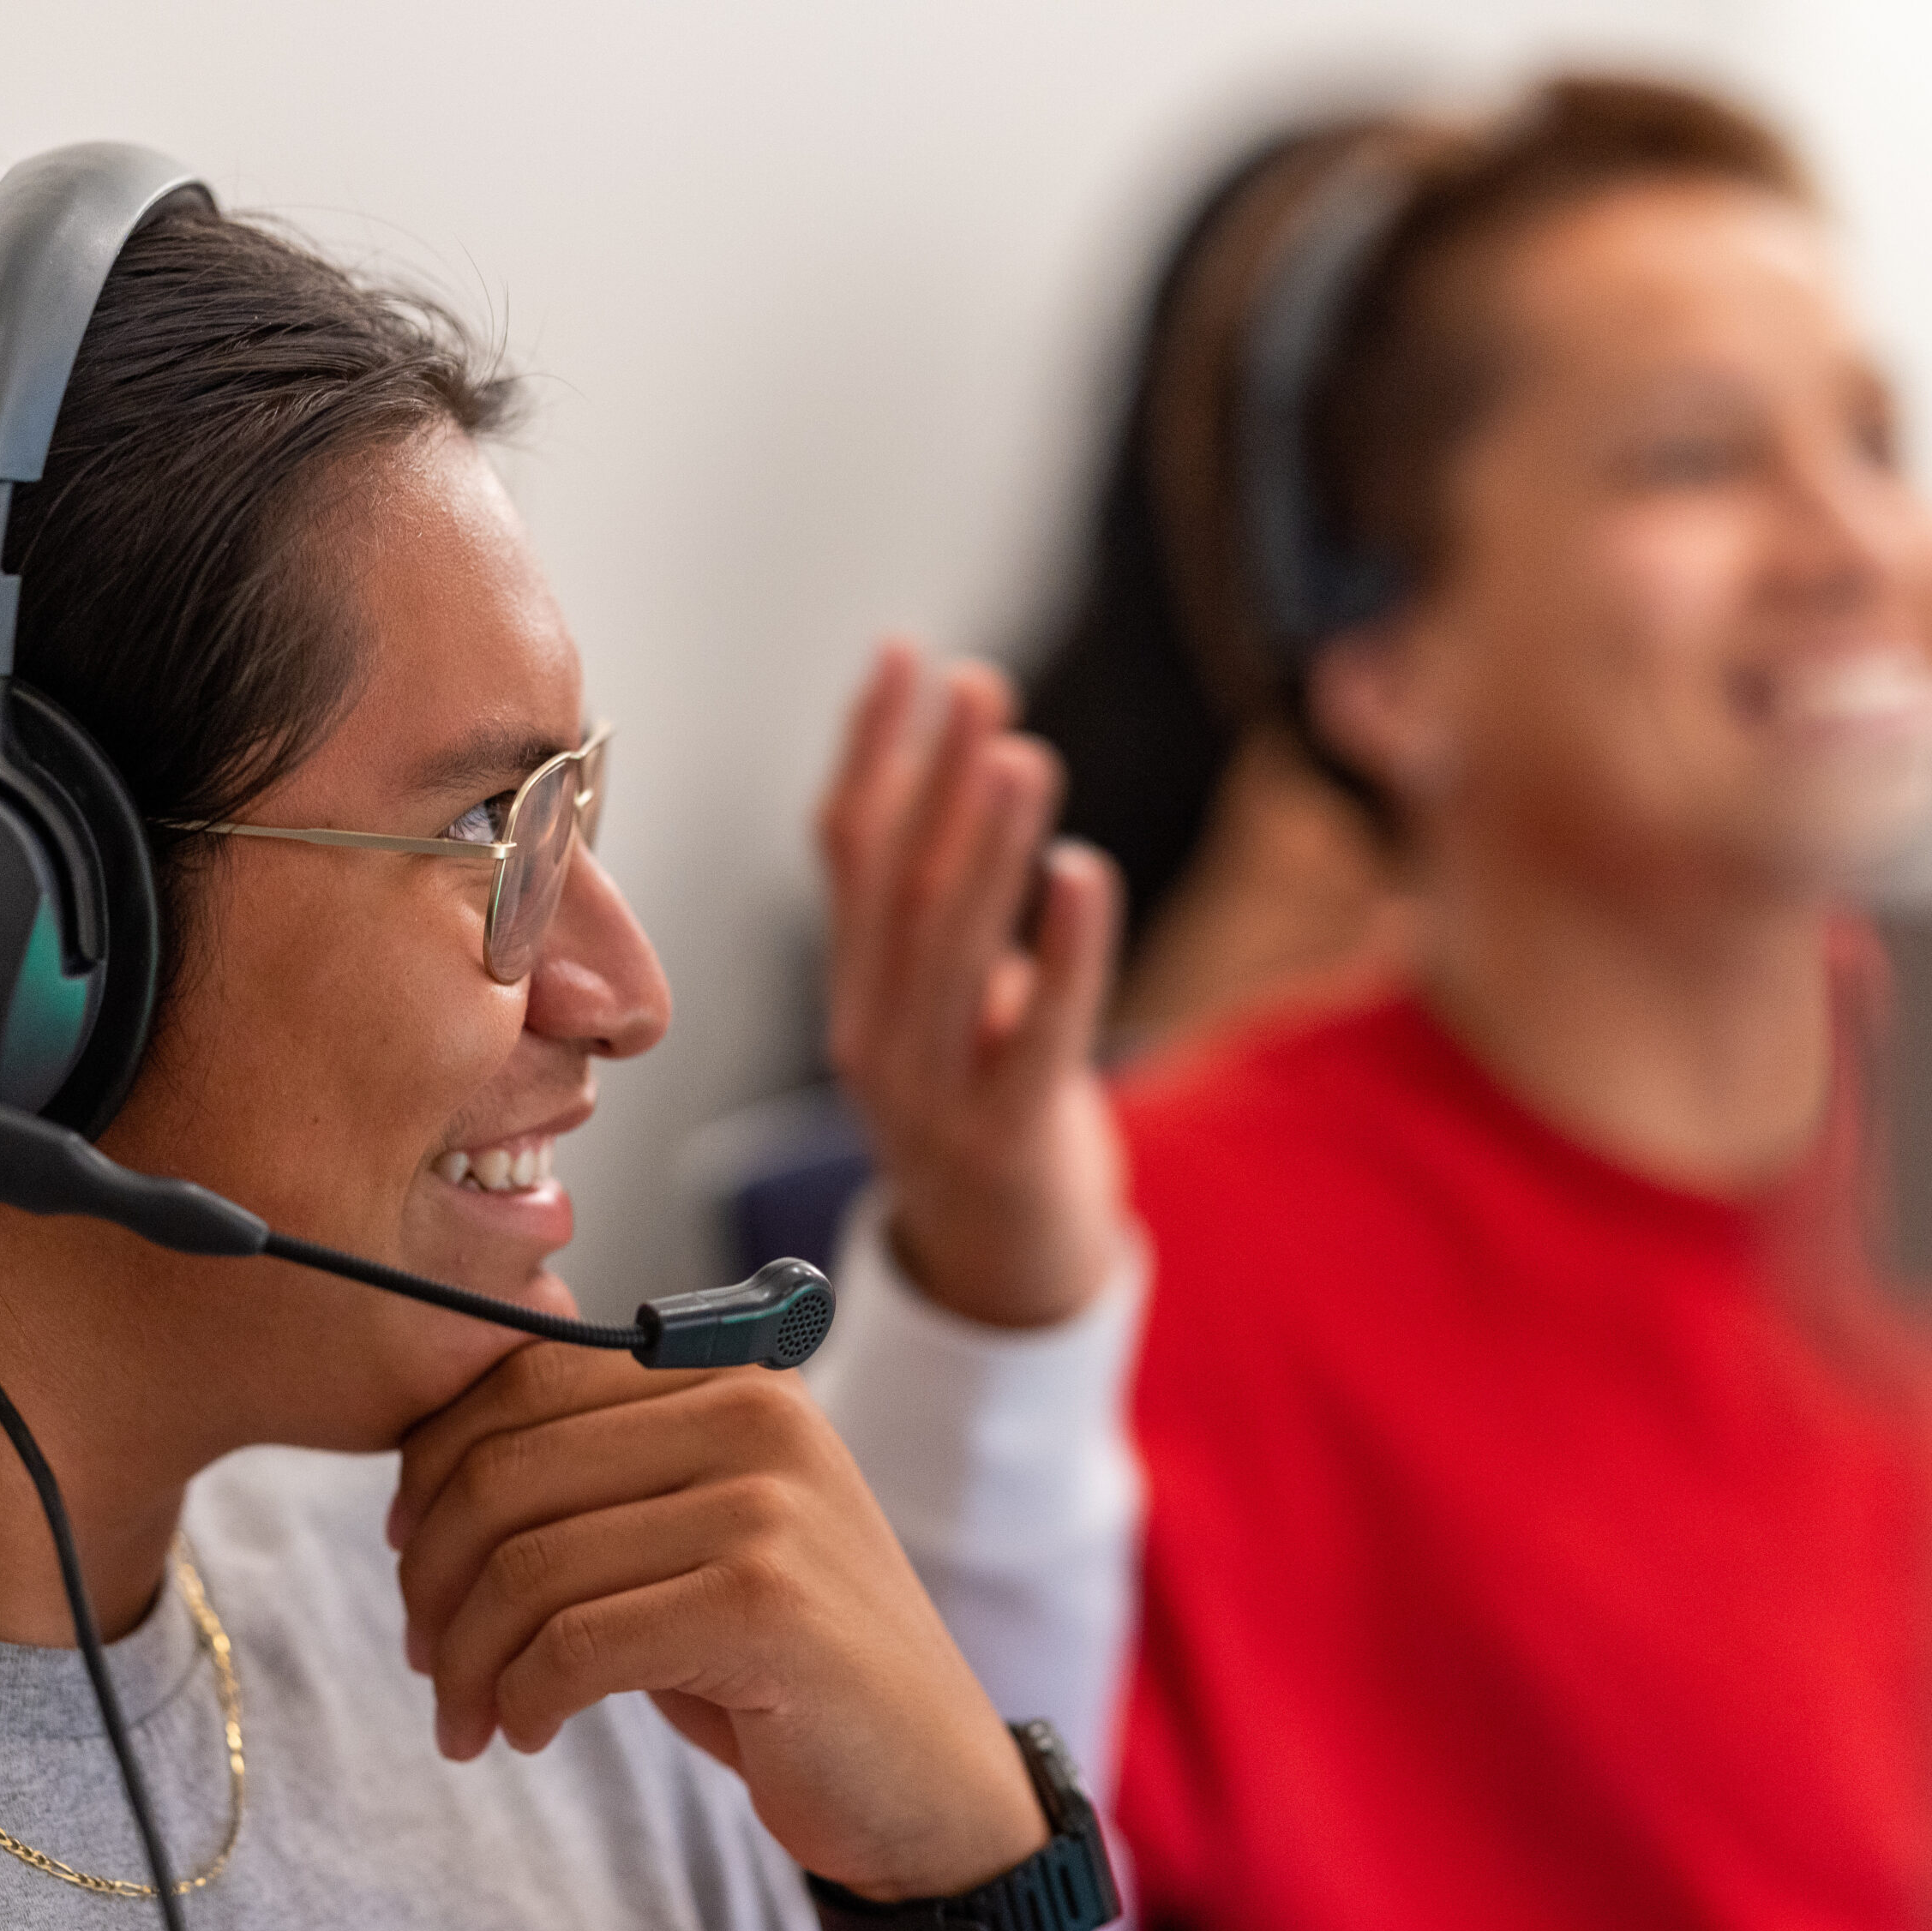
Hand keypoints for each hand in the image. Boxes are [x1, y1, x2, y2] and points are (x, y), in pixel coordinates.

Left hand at [388, 1344, 1048, 1901]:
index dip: (433, 1470)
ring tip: (467, 1717)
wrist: (927, 1783)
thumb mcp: (690, 1539)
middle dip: (433, 1577)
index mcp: (730, 1376)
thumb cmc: (779, 1664)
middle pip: (506, 1471)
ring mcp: (768, 1507)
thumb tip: (420, 1471)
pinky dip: (522, 1699)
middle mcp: (755, 1415)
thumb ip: (592, 1479)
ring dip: (467, 1659)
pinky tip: (527, 1732)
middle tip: (425, 1657)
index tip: (411, 1554)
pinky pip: (575, 1646)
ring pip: (527, 1565)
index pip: (523, 1378)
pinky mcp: (765, 1607)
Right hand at [818, 638, 1126, 1327]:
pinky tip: (1080, 875)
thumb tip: (965, 774)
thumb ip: (943, 914)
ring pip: (948, 954)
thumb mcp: (950, 1007)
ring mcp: (931, 1094)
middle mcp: (873, 1036)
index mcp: (857, 991)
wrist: (1003, 1274)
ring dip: (984, 848)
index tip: (904, 655)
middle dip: (934, 777)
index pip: (850, 851)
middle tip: (978, 685)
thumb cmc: (991, 1114)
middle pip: (898, 888)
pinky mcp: (1003, 1139)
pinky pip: (1033, 1033)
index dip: (873, 748)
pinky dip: (1058, 952)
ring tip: (1020, 756)